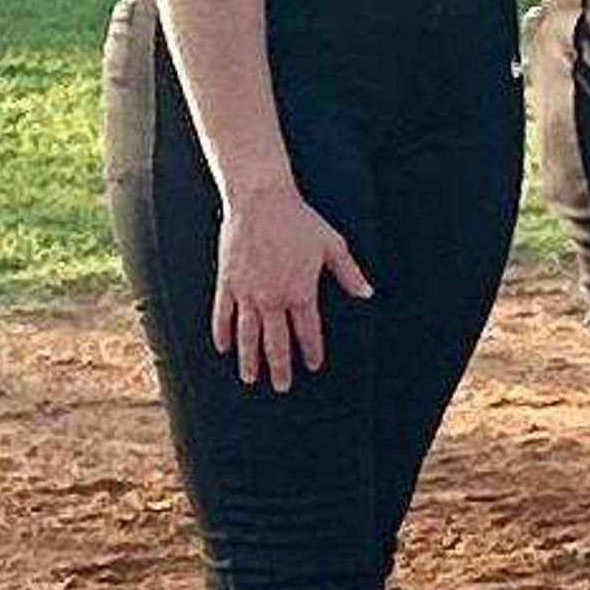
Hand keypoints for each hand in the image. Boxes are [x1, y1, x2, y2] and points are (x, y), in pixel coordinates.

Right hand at [212, 182, 372, 390]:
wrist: (260, 202)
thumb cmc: (300, 221)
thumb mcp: (333, 246)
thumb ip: (349, 273)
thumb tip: (368, 293)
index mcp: (301, 292)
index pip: (308, 332)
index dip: (311, 351)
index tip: (313, 367)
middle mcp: (272, 299)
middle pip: (276, 342)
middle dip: (280, 367)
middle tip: (282, 388)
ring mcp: (247, 293)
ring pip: (247, 335)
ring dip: (249, 359)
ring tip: (251, 379)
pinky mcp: (227, 283)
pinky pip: (222, 314)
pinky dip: (222, 332)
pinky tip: (222, 348)